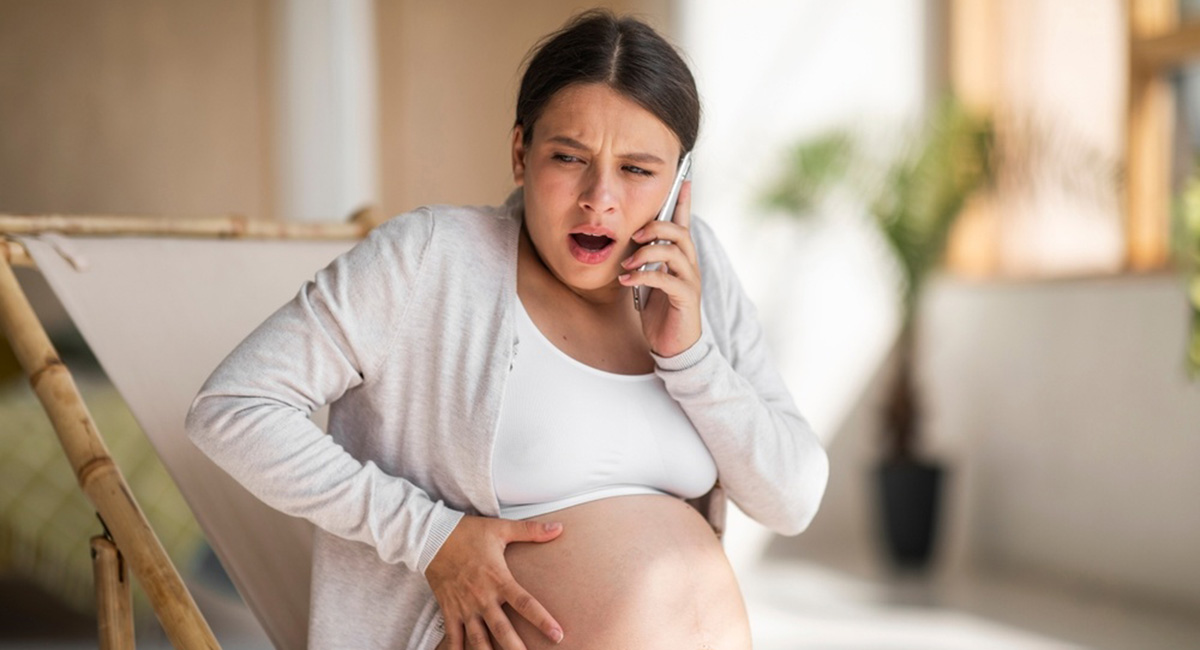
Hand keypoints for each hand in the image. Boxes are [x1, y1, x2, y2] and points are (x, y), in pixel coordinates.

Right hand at [425, 515, 565, 648]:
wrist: (431, 537)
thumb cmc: (468, 533)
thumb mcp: (501, 528)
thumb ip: (531, 531)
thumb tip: (559, 527)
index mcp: (498, 579)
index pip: (525, 603)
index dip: (542, 620)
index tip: (557, 635)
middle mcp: (482, 598)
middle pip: (503, 630)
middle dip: (517, 649)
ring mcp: (465, 607)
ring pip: (479, 640)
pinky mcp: (449, 611)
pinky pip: (453, 638)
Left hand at [618, 180, 702, 357]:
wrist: (672, 345)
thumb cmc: (660, 311)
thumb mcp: (649, 279)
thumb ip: (645, 260)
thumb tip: (629, 240)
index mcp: (681, 257)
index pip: (685, 222)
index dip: (684, 201)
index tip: (684, 179)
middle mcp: (689, 264)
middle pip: (679, 232)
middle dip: (656, 227)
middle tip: (633, 236)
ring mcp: (690, 281)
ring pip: (674, 252)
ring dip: (646, 253)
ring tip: (627, 264)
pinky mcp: (685, 298)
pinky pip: (666, 279)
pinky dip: (643, 276)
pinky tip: (626, 281)